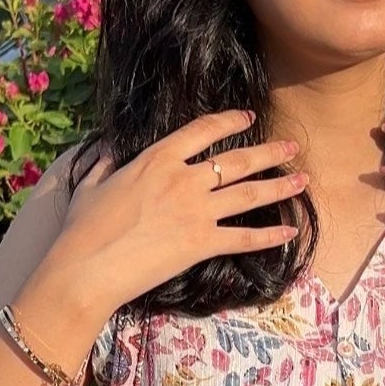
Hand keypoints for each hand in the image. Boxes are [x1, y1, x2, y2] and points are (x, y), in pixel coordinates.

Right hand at [49, 110, 305, 318]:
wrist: (86, 268)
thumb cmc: (82, 230)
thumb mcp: (91, 187)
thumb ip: (105, 166)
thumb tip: (109, 154)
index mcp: (156, 159)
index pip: (202, 131)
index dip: (229, 121)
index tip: (247, 117)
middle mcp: (184, 180)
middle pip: (238, 161)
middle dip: (269, 152)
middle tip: (292, 146)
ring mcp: (196, 211)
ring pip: (250, 195)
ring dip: (280, 186)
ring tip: (302, 179)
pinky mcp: (202, 243)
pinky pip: (245, 238)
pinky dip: (270, 237)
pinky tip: (291, 232)